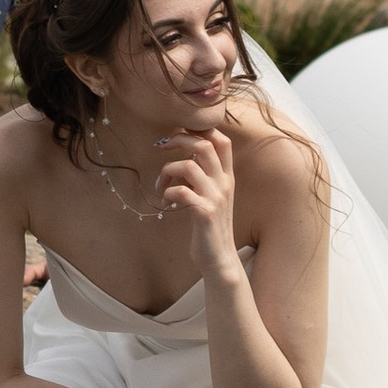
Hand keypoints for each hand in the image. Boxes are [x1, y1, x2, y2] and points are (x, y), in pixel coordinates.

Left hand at [153, 117, 238, 263]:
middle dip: (179, 139)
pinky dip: (167, 192)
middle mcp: (224, 183)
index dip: (200, 129)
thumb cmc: (209, 226)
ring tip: (161, 185)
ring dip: (167, 170)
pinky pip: (180, 191)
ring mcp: (215, 197)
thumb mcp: (211, 195)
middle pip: (204, 144)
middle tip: (161, 146)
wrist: (219, 258)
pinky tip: (166, 202)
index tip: (179, 134)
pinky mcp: (204, 212)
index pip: (221, 140)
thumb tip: (182, 156)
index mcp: (226, 176)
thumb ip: (202, 175)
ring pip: (188, 165)